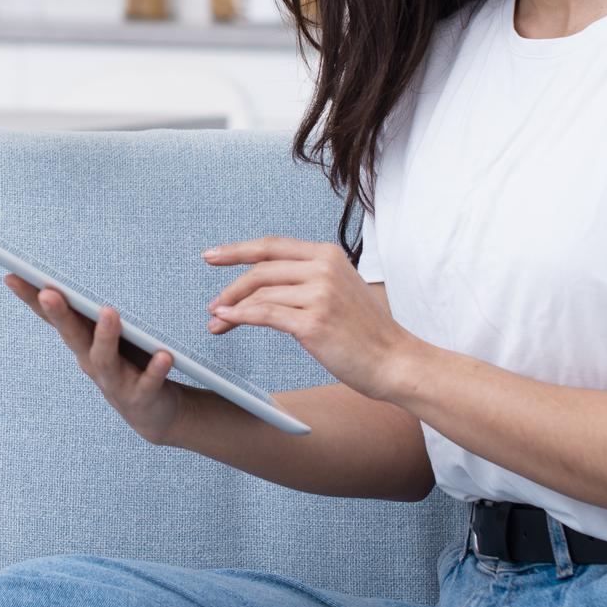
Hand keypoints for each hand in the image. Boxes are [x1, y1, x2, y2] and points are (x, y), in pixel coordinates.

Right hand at [1, 273, 189, 445]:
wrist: (154, 414)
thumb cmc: (127, 364)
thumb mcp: (101, 336)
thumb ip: (86, 313)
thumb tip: (62, 280)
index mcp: (81, 342)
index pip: (52, 317)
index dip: (31, 298)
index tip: (11, 275)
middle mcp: (91, 362)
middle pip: (72, 336)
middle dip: (60, 314)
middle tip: (48, 292)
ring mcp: (115, 382)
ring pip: (105, 359)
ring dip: (105, 336)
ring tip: (109, 312)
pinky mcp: (141, 397)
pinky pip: (148, 382)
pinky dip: (155, 369)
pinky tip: (164, 355)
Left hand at [203, 236, 415, 400]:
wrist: (395, 361)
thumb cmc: (366, 332)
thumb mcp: (339, 289)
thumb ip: (308, 277)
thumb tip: (262, 281)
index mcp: (328, 255)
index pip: (272, 246)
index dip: (237, 249)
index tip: (212, 255)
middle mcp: (323, 268)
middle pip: (260, 269)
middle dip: (230, 286)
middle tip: (212, 302)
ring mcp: (319, 294)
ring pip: (259, 293)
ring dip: (231, 307)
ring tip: (217, 321)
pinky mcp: (313, 322)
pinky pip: (264, 314)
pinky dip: (239, 317)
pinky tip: (227, 320)